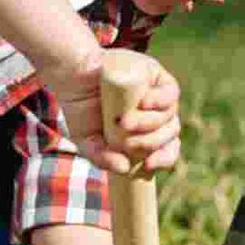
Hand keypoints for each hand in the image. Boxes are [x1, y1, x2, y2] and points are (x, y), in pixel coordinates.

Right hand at [48, 50, 181, 175]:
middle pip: (170, 134)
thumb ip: (102, 158)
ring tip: (124, 122)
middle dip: (150, 142)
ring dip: (149, 123)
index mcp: (146, 133)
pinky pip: (171, 92)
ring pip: (170, 115)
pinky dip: (161, 100)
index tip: (148, 165)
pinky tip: (144, 103)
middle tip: (127, 142)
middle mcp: (156, 115)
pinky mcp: (158, 77)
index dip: (164, 159)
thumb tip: (124, 168)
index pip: (168, 149)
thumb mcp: (87, 140)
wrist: (72, 76)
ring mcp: (159, 96)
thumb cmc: (81, 109)